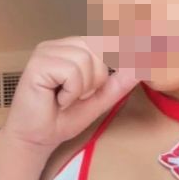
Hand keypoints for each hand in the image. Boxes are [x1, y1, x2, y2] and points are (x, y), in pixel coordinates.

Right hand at [1, 35, 136, 152]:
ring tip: (65, 99)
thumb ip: (117, 84)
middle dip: (96, 79)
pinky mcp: (38, 63)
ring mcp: (46, 52)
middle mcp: (57, 46)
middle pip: (97, 49)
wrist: (36, 139)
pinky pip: (71, 71)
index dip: (120, 47)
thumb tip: (141, 67)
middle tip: (77, 97)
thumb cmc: (60, 120)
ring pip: (85, 60)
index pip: (102, 40)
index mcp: (70, 50)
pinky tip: (56, 99)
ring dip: (81, 88)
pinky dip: (70, 92)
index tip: (143, 46)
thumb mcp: (97, 101)